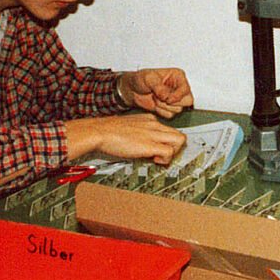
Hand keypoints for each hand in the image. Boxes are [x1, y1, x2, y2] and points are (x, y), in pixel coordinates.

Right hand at [66, 113, 187, 164]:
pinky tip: (154, 160)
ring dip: (172, 153)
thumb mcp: (128, 127)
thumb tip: (142, 145)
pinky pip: (169, 152)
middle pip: (179, 134)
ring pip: (180, 140)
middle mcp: (154, 124)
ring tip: (158, 158)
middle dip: (174, 148)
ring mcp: (154, 134)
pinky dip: (165, 159)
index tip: (157, 150)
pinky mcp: (150, 144)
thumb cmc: (108, 131)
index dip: (166, 142)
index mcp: (149, 119)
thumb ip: (139, 133)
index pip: (169, 129)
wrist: (99, 131)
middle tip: (161, 155)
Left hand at [120, 68, 192, 117]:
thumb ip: (158, 86)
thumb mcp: (148, 78)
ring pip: (179, 109)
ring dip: (164, 106)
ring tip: (155, 98)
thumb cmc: (141, 79)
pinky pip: (171, 115)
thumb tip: (166, 96)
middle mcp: (179, 88)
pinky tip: (155, 104)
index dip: (179, 96)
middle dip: (173, 102)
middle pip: (188, 101)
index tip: (168, 99)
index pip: (186, 89)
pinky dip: (161, 112)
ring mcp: (175, 99)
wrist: (132, 90)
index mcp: (178, 76)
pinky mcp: (170, 108)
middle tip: (161, 98)